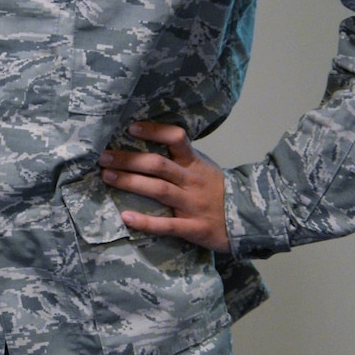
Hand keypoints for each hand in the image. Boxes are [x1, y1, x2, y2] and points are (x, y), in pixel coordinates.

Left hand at [100, 121, 230, 251]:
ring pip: (159, 190)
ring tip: (106, 176)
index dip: (154, 131)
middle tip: (102, 157)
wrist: (251, 220)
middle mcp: (192, 180)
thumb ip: (180, 158)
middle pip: (158, 165)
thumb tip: (145, 141)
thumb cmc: (217, 190)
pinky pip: (168, 225)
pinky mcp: (194, 228)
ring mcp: (193, 204)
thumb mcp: (203, 167)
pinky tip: (126, 218)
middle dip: (128, 159)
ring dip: (130, 182)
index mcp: (194, 163)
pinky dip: (146, 222)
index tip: (130, 127)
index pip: (176, 138)